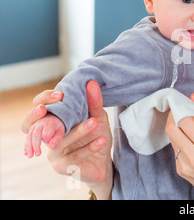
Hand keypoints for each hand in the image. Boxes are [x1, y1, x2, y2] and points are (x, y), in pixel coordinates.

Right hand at [21, 81, 113, 198]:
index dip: (45, 99)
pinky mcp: (61, 166)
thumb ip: (93, 102)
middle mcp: (48, 136)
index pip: (39, 106)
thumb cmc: (96, 136)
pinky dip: (89, 147)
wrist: (104, 162)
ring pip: (59, 141)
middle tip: (58, 105)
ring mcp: (53, 151)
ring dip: (78, 131)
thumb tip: (91, 82)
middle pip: (33, 125)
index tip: (60, 94)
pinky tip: (102, 140)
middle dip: (41, 115)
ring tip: (94, 122)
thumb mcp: (98, 117)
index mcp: (54, 121)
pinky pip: (74, 155)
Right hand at [24, 113, 64, 157]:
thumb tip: (52, 147)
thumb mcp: (60, 132)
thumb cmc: (57, 127)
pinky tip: (26, 154)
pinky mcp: (29, 131)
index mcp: (49, 123)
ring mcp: (33, 127)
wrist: (51, 118)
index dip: (47, 138)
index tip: (50, 145)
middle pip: (35, 135)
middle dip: (36, 145)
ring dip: (29, 147)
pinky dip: (26, 146)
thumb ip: (57, 139)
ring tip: (30, 156)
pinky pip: (27, 139)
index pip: (46, 131)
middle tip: (38, 155)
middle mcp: (39, 124)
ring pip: (29, 137)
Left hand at [165, 94, 193, 199]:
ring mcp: (185, 165)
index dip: (181, 108)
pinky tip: (191, 142)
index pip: (184, 120)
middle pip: (172, 128)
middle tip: (181, 111)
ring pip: (171, 138)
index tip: (184, 103)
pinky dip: (180, 141)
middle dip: (174, 116)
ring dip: (176, 128)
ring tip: (188, 126)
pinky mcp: (181, 171)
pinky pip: (175, 150)